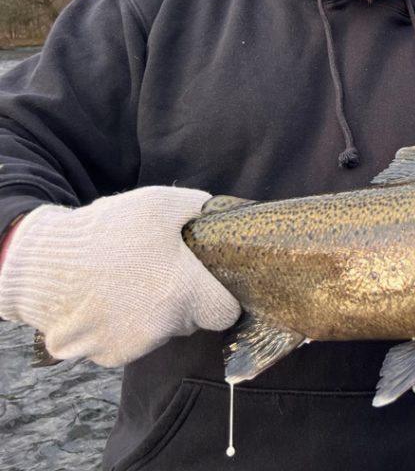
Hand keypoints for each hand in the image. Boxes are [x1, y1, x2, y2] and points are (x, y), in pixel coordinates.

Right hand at [0, 187, 240, 366]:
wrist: (44, 262)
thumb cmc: (109, 231)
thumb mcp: (161, 205)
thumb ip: (200, 211)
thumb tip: (222, 216)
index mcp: (185, 293)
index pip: (225, 312)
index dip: (221, 296)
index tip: (208, 283)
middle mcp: (163, 327)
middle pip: (191, 322)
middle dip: (185, 302)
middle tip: (162, 274)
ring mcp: (132, 346)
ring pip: (159, 333)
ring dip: (153, 315)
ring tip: (130, 283)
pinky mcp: (104, 355)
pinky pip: (127, 344)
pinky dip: (122, 328)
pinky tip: (109, 301)